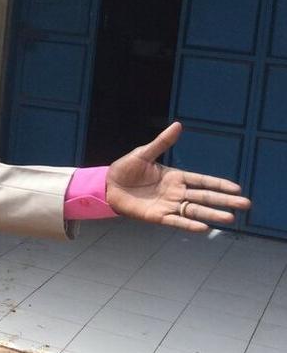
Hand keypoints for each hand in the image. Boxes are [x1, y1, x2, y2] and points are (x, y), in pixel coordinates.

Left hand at [105, 122, 250, 231]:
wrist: (108, 185)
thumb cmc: (125, 169)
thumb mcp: (144, 153)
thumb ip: (162, 142)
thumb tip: (178, 125)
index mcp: (175, 177)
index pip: (202, 181)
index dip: (218, 184)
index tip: (236, 188)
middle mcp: (175, 192)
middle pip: (204, 197)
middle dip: (224, 201)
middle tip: (245, 205)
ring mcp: (168, 205)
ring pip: (194, 210)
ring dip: (212, 214)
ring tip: (230, 219)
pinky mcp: (158, 217)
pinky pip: (176, 222)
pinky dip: (189, 225)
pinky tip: (204, 228)